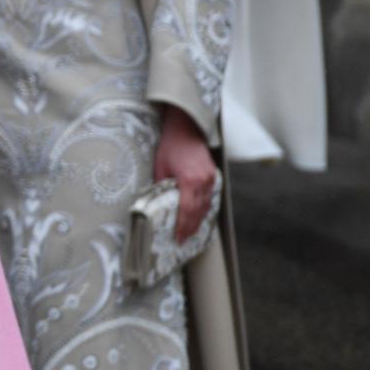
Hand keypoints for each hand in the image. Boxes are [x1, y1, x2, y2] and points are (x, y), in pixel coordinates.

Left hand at [154, 106, 218, 242]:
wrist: (186, 129)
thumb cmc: (170, 146)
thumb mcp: (160, 166)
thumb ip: (160, 186)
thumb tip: (155, 204)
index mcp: (189, 179)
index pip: (187, 209)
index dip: (183, 226)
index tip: (178, 238)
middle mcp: (204, 181)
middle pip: (199, 212)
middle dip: (190, 228)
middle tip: (182, 240)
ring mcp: (212, 179)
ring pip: (206, 206)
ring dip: (198, 221)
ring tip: (188, 233)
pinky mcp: (214, 176)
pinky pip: (210, 198)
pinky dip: (203, 209)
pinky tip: (196, 217)